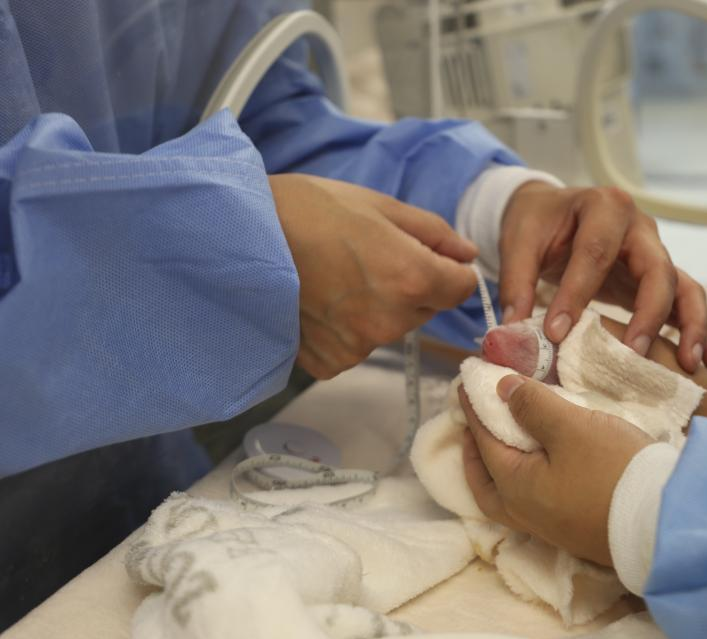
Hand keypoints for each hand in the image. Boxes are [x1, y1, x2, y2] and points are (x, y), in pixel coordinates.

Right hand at [270, 173, 477, 378]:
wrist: (236, 237)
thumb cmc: (306, 211)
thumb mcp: (379, 206)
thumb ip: (433, 233)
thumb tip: (466, 254)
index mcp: (411, 278)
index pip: (462, 288)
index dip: (448, 269)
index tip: (426, 255)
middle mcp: (390, 320)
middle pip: (426, 309)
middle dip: (411, 286)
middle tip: (366, 257)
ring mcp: (358, 346)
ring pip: (391, 327)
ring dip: (378, 308)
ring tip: (337, 276)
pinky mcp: (329, 361)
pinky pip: (356, 346)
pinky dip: (345, 328)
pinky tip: (320, 300)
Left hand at [459, 375, 653, 565]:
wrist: (664, 523)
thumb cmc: (613, 470)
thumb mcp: (572, 428)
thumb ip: (533, 407)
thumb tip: (502, 390)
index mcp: (514, 487)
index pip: (483, 441)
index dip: (473, 409)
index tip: (465, 383)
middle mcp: (525, 513)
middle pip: (486, 483)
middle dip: (475, 452)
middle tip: (474, 425)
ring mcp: (551, 527)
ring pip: (509, 497)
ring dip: (500, 468)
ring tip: (506, 443)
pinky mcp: (576, 530)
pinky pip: (534, 501)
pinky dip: (525, 478)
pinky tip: (543, 464)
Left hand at [498, 182, 706, 372]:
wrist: (553, 211)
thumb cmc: (538, 224)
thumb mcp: (519, 241)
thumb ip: (516, 282)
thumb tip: (515, 330)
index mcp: (604, 207)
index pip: (595, 252)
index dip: (577, 293)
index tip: (556, 334)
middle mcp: (640, 228)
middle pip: (658, 269)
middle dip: (648, 314)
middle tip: (634, 354)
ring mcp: (656, 253)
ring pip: (685, 287)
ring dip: (690, 326)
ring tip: (689, 365)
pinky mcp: (660, 278)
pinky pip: (688, 302)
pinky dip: (700, 332)